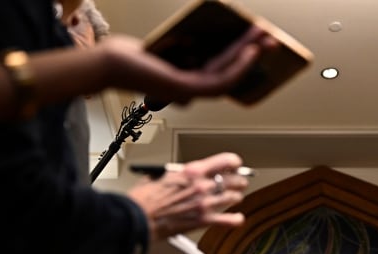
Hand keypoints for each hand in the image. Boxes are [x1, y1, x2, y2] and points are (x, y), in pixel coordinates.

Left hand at [97, 26, 270, 104]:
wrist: (108, 65)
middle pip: (228, 72)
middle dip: (251, 55)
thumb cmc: (127, 58)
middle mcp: (189, 90)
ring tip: (263, 42)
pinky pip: (219, 81)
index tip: (253, 44)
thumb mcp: (165, 46)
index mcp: (184, 81)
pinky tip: (247, 53)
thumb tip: (203, 38)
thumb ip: (184, 47)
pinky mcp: (186, 89)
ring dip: (248, 58)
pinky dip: (237, 68)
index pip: (218, 71)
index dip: (239, 60)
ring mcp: (189, 92)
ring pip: (228, 77)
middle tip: (270, 40)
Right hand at [128, 152, 250, 239]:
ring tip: (235, 198)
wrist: (138, 218)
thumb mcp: (160, 175)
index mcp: (192, 171)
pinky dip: (235, 219)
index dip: (234, 163)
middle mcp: (202, 185)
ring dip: (236, 197)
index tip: (235, 165)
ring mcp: (204, 203)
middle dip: (238, 181)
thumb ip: (178, 174)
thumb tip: (183, 174)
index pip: (225, 161)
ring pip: (234, 198)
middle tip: (238, 182)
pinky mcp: (203, 221)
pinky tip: (237, 218)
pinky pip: (228, 220)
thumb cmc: (144, 198)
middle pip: (233, 180)